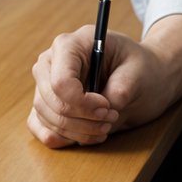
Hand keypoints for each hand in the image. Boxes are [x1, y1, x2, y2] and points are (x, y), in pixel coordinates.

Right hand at [28, 13, 181, 148]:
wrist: (140, 77)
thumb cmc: (139, 68)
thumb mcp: (139, 72)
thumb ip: (120, 89)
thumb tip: (104, 108)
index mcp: (72, 44)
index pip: (60, 80)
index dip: (81, 102)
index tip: (107, 108)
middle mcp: (51, 62)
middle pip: (50, 101)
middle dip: (81, 119)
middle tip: (110, 119)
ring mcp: (45, 84)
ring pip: (46, 117)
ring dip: (77, 131)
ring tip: (106, 126)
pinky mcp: (46, 105)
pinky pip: (41, 128)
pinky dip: (63, 138)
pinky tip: (88, 135)